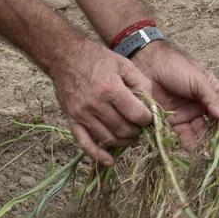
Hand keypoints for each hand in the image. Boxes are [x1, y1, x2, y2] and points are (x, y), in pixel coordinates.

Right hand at [48, 36, 154, 166]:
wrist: (65, 57)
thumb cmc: (97, 58)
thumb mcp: (124, 64)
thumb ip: (141, 83)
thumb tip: (153, 106)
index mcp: (110, 89)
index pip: (136, 115)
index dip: (148, 120)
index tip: (150, 118)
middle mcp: (95, 105)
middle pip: (124, 130)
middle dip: (137, 132)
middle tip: (141, 127)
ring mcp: (82, 114)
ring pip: (108, 139)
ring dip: (124, 142)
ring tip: (130, 135)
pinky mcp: (72, 120)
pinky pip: (85, 144)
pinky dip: (98, 156)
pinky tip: (109, 160)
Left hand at [130, 42, 218, 148]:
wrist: (147, 63)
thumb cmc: (176, 66)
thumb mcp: (198, 80)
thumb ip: (212, 99)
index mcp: (211, 92)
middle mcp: (200, 105)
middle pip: (213, 125)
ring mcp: (186, 113)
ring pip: (199, 132)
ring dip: (204, 144)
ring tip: (209, 157)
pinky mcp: (171, 120)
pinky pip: (181, 135)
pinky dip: (188, 144)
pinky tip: (194, 153)